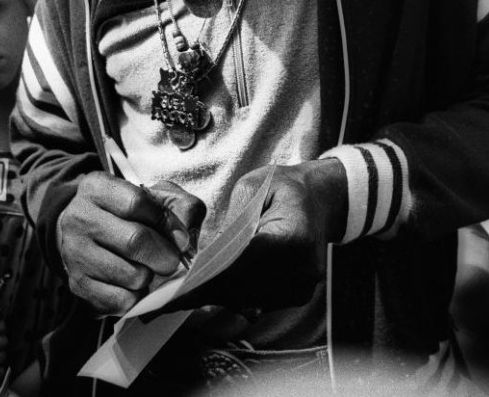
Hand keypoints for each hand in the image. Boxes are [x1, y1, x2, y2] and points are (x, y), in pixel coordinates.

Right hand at [57, 172, 205, 317]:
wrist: (90, 237)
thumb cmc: (131, 214)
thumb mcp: (157, 197)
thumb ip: (182, 207)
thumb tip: (184, 240)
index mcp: (96, 188)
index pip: (136, 202)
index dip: (164, 221)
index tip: (178, 234)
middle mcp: (79, 217)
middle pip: (134, 241)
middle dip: (164, 255)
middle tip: (171, 259)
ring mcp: (74, 253)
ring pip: (131, 275)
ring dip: (150, 276)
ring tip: (145, 268)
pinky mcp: (77, 285)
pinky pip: (120, 301)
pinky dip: (136, 297)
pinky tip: (131, 284)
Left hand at [175, 159, 346, 312]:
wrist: (320, 199)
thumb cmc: (285, 187)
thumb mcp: (254, 187)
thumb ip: (233, 221)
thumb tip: (208, 254)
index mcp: (293, 237)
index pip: (244, 262)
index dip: (210, 275)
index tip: (181, 287)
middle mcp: (301, 270)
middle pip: (244, 287)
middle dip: (204, 291)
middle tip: (168, 298)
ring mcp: (301, 286)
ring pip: (248, 299)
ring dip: (214, 297)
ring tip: (179, 298)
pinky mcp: (296, 295)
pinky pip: (258, 300)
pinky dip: (231, 295)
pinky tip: (205, 291)